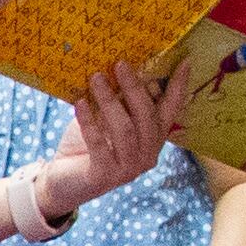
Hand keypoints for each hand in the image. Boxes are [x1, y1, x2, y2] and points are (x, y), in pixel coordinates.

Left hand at [37, 60, 196, 218]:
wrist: (61, 183)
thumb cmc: (85, 146)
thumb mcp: (105, 121)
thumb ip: (118, 102)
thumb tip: (122, 67)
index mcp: (152, 140)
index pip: (170, 111)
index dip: (178, 88)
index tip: (183, 61)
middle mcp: (147, 156)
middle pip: (147, 117)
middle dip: (134, 88)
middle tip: (119, 64)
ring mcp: (128, 169)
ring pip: (125, 129)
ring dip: (110, 100)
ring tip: (95, 78)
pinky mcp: (104, 177)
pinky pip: (99, 144)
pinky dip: (89, 121)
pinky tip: (80, 103)